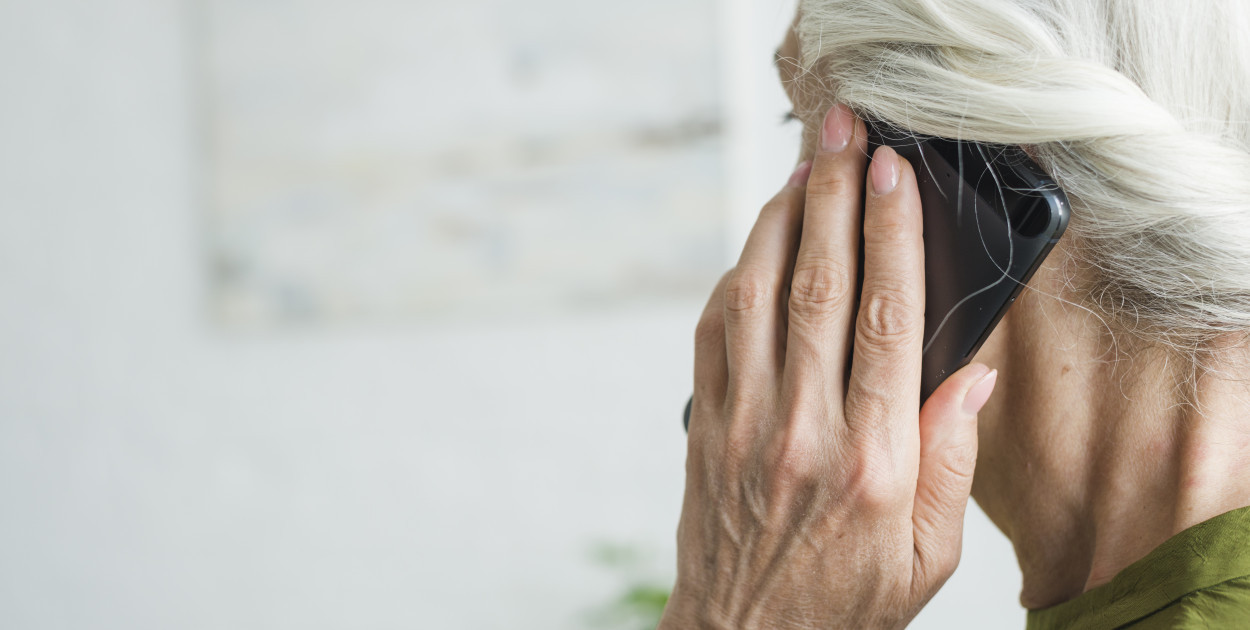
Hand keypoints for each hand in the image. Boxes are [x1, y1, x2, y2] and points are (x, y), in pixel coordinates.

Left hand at [659, 105, 998, 629]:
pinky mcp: (703, 425)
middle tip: (842, 133)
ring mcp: (742, 424)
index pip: (884, 320)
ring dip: (778, 221)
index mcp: (873, 461)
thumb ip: (951, 460)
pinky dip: (735, 279)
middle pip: (817, 287)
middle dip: (830, 196)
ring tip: (801, 167)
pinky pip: (714, 333)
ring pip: (756, 296)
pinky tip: (757, 246)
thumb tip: (971, 376)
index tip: (892, 173)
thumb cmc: (846, 601)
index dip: (889, 234)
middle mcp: (801, 431)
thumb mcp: (929, 554)